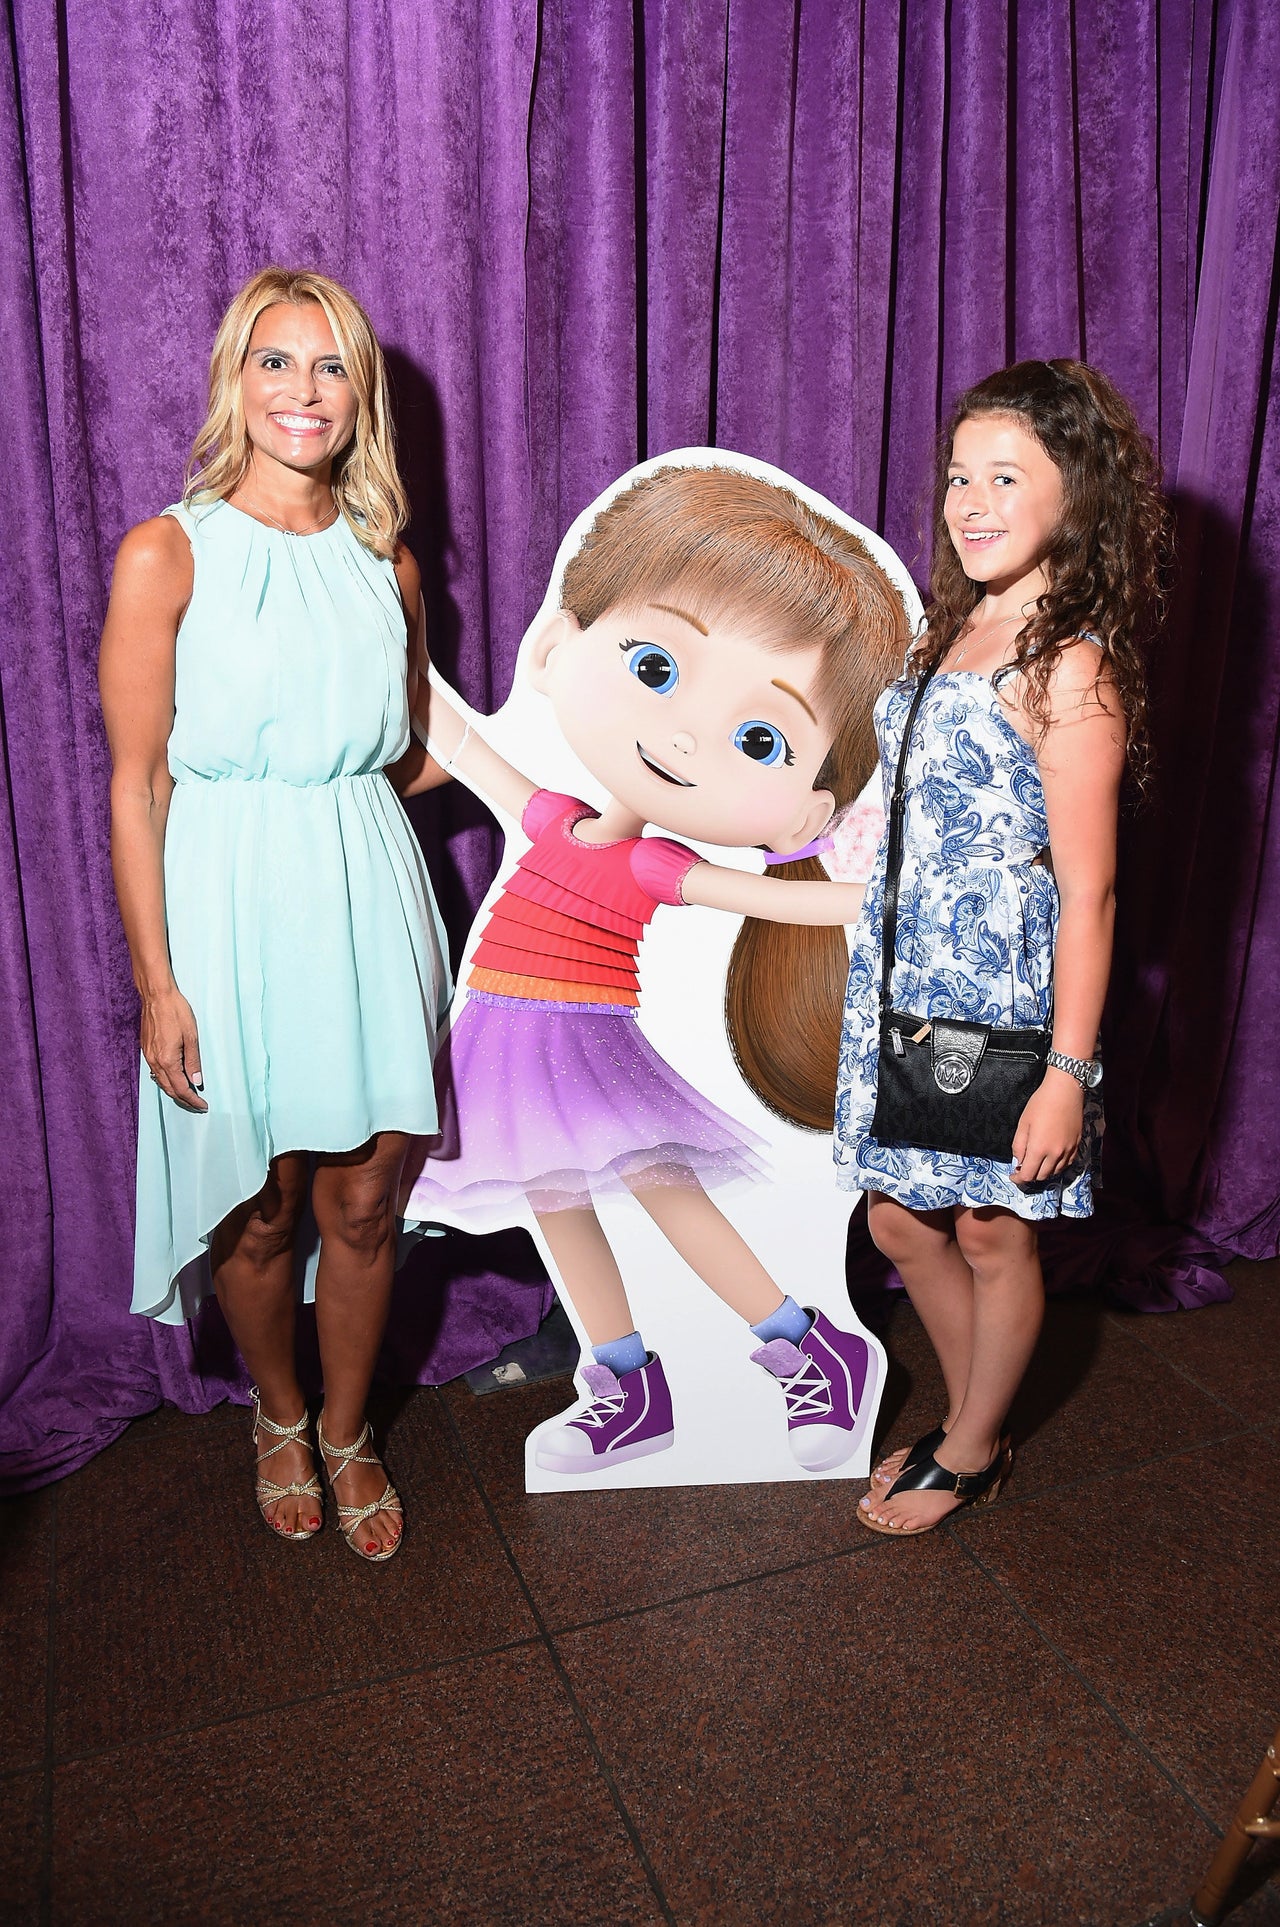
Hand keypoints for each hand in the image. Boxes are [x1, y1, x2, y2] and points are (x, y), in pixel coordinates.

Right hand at [140, 986, 206, 1111]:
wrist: (156, 996)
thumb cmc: (176, 1012)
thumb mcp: (191, 1037)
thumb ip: (193, 1061)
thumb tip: (196, 1081)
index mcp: (167, 1060)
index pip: (181, 1088)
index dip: (192, 1100)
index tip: (202, 1106)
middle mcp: (155, 1061)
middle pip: (169, 1089)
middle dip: (183, 1100)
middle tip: (197, 1105)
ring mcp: (148, 1056)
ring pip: (161, 1082)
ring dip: (174, 1091)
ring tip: (188, 1096)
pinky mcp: (146, 1049)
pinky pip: (156, 1072)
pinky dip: (166, 1080)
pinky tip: (174, 1079)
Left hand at [1010, 1068, 1082, 1183]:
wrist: (1065, 1091)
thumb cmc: (1041, 1103)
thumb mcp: (1023, 1123)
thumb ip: (1018, 1145)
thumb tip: (1018, 1161)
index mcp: (1039, 1148)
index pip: (1027, 1175)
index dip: (1018, 1178)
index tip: (1013, 1175)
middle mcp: (1055, 1154)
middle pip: (1041, 1176)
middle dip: (1030, 1175)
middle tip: (1023, 1167)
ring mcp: (1068, 1151)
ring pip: (1054, 1172)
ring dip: (1043, 1172)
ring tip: (1036, 1163)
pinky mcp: (1076, 1146)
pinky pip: (1066, 1164)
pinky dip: (1056, 1166)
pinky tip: (1051, 1159)